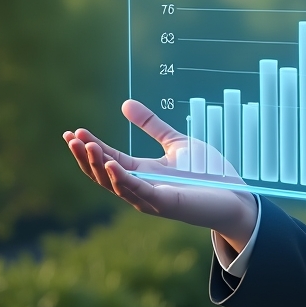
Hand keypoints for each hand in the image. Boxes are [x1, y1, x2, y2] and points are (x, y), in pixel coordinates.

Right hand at [63, 99, 257, 253]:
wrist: (235, 194)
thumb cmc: (206, 172)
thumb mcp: (175, 142)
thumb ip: (151, 125)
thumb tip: (125, 103)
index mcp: (142, 172)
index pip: (108, 159)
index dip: (90, 147)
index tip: (72, 132)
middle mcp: (141, 188)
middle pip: (104, 174)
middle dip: (86, 157)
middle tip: (71, 138)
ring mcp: (151, 198)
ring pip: (116, 184)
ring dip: (99, 166)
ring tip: (85, 146)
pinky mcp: (166, 203)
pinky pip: (139, 192)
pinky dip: (123, 180)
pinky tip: (112, 165)